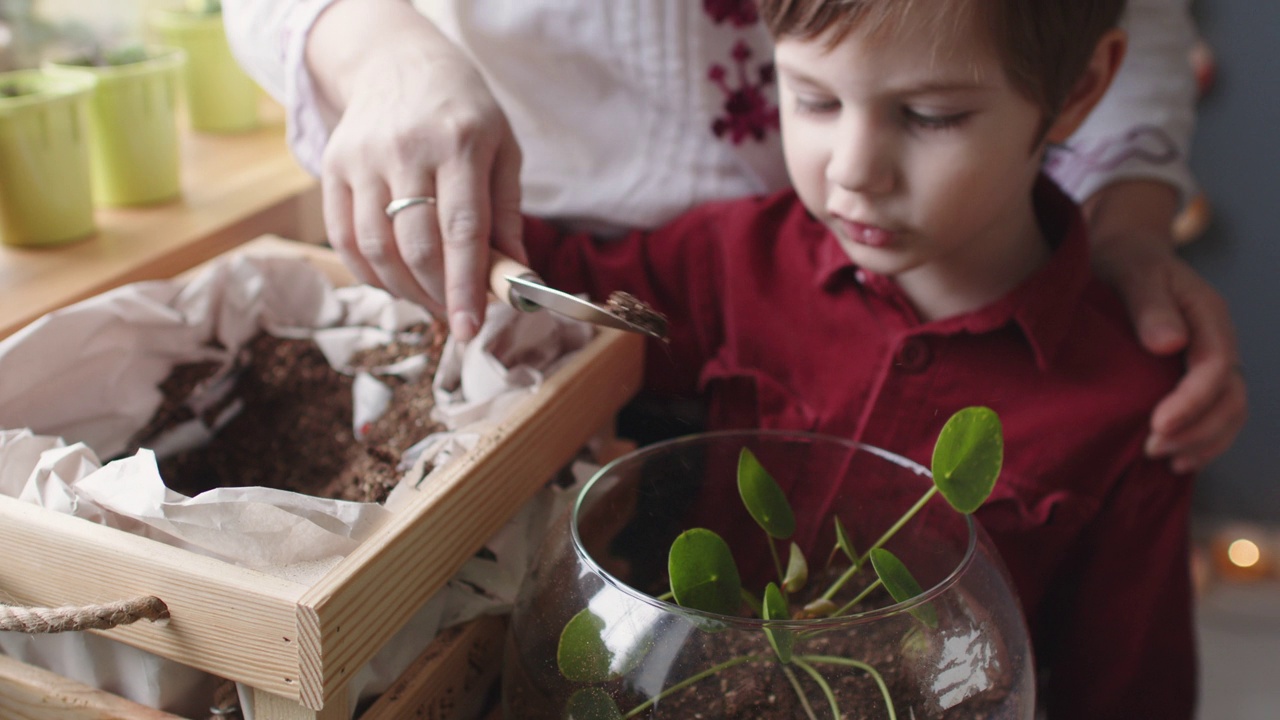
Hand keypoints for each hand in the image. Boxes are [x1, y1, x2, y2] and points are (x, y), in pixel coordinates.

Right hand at [306, 0, 525, 340]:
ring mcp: (363, 157)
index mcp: (460, 143)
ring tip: (431, 300)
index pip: (462, 230)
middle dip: (439, 295)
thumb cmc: (464, 112)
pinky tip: (395, 281)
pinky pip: (344, 237)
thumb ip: (507, 214)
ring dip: (405, 290)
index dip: (466, 286)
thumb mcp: (503, 150)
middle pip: (415, 246)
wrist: (399, 61)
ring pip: (376, 248)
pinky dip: (369, 273)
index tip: (471, 328)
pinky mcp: (332, 166)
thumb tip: (514, 277)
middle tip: (457, 315)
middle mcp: (406, 149)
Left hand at [1085, 181, 1246, 473]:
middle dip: (1197, 430)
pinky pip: (1214, 417)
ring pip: (1229, 413)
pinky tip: (1175, 462)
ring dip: (1201, 443)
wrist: (1125, 255)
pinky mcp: (1194, 378)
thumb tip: (1169, 344)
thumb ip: (1150, 306)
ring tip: (1161, 460)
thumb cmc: (1126, 262)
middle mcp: (1217, 342)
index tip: (1159, 424)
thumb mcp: (1135, 273)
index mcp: (1209, 316)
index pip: (1215, 367)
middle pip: (1230, 398)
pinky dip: (1200, 443)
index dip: (1192, 401)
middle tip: (1151, 448)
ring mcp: (1210, 362)